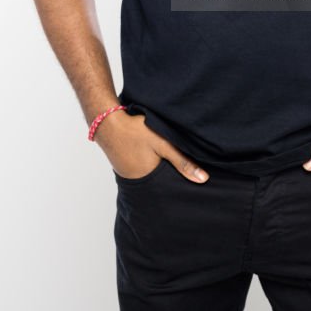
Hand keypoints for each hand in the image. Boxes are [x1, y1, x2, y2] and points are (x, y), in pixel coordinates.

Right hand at [93, 111, 209, 182]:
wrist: (107, 122)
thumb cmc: (135, 131)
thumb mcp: (163, 143)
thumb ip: (182, 161)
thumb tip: (204, 179)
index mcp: (150, 179)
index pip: (170, 188)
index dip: (180, 185)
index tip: (193, 187)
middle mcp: (139, 183)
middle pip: (161, 185)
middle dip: (171, 181)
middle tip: (185, 177)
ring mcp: (130, 177)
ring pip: (151, 178)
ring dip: (160, 173)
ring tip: (169, 167)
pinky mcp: (125, 168)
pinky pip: (142, 172)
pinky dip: (149, 168)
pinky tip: (154, 159)